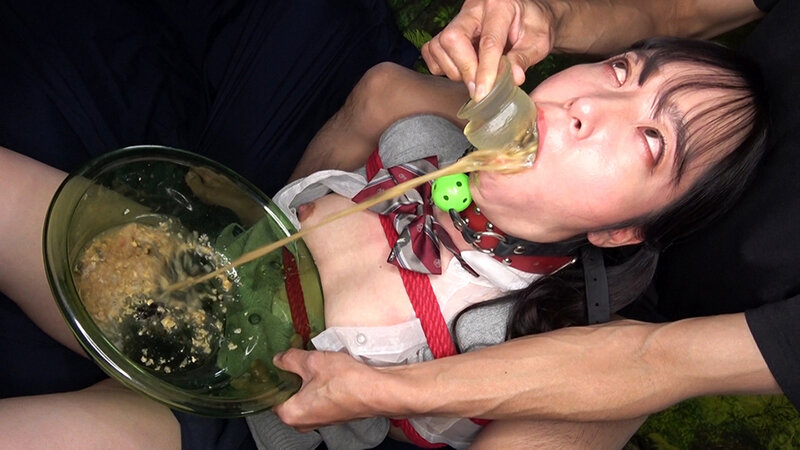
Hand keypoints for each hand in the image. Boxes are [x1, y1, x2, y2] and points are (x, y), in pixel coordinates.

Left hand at [272, 349, 380, 429]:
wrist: (379, 391)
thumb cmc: (348, 382)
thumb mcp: (313, 361)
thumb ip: (290, 359)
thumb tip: (279, 359)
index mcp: (292, 414)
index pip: (271, 396)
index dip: (274, 377)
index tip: (277, 362)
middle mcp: (304, 422)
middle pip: (289, 396)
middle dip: (293, 377)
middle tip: (297, 358)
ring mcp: (321, 419)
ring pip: (306, 395)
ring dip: (309, 379)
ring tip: (316, 361)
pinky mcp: (335, 413)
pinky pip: (320, 397)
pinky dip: (322, 384)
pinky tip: (329, 370)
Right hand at [421, 0, 557, 99]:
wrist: (526, 17)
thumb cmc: (533, 27)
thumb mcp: (539, 41)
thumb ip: (524, 58)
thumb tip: (513, 78)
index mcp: (500, 5)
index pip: (488, 41)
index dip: (485, 70)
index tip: (483, 93)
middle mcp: (474, 8)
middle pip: (453, 39)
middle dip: (464, 69)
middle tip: (479, 89)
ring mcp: (458, 18)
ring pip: (439, 47)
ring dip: (455, 70)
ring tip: (475, 76)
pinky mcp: (447, 30)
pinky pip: (431, 51)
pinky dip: (443, 67)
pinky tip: (462, 70)